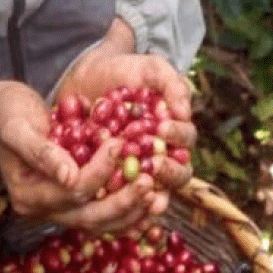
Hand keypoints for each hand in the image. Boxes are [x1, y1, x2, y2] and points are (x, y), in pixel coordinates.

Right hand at [0, 81, 162, 233]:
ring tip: (156, 196)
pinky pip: (103, 217)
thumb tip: (68, 176)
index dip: (100, 171)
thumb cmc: (8, 113)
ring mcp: (57, 210)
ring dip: (130, 213)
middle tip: (149, 183)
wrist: (0, 112)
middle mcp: (42, 209)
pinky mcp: (71, 203)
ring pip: (100, 224)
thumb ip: (41, 151)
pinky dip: (127, 213)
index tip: (120, 144)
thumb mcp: (18, 126)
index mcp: (27, 194)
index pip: (73, 191)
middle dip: (123, 202)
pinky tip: (149, 204)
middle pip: (90, 217)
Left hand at [52, 25, 197, 192]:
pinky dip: (123, 204)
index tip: (162, 127)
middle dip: (170, 172)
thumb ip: (172, 84)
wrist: (86, 74)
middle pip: (178, 174)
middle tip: (155, 164)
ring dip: (150, 193)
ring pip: (153, 191)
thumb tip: (185, 112)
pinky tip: (116, 202)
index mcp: (174, 131)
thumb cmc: (125, 71)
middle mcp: (161, 154)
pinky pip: (121, 197)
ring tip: (140, 187)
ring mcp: (136, 168)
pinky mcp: (110, 177)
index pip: (186, 140)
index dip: (179, 137)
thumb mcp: (151, 69)